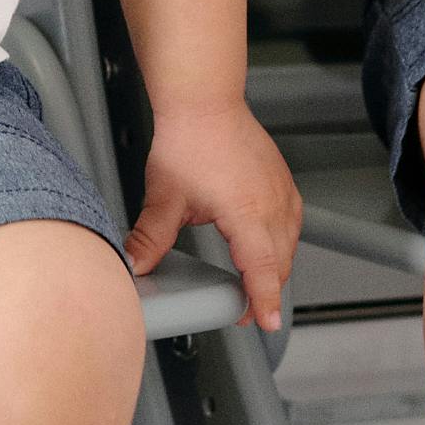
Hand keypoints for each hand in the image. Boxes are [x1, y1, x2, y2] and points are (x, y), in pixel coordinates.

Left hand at [130, 93, 302, 335]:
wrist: (205, 102)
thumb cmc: (189, 140)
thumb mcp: (165, 198)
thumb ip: (150, 239)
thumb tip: (133, 266)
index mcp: (246, 211)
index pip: (262, 269)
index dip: (264, 300)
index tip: (265, 323)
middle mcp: (271, 202)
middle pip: (278, 263)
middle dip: (265, 291)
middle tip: (243, 311)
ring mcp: (281, 191)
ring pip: (288, 245)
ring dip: (275, 268)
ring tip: (254, 284)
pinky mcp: (282, 182)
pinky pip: (291, 223)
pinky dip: (282, 243)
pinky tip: (267, 247)